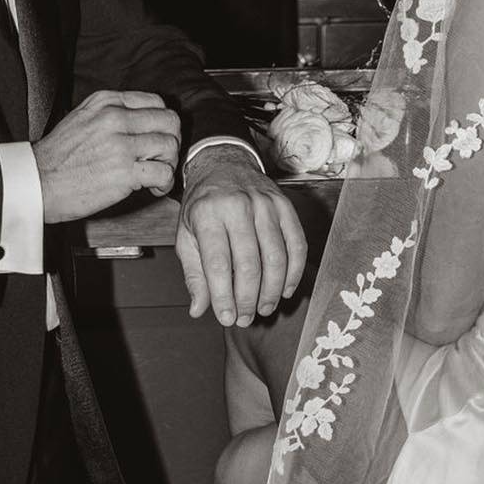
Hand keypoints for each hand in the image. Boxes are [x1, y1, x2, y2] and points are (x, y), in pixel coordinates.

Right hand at [33, 91, 180, 221]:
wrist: (39, 182)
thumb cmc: (59, 157)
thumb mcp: (83, 118)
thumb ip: (112, 113)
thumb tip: (143, 122)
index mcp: (106, 102)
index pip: (156, 102)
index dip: (162, 124)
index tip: (155, 140)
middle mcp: (115, 118)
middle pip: (169, 121)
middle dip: (171, 142)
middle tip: (161, 158)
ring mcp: (120, 145)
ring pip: (170, 146)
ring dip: (169, 164)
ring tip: (156, 175)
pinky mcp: (124, 172)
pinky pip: (164, 173)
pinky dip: (165, 183)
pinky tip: (154, 188)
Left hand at [176, 147, 308, 326]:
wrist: (224, 165)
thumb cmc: (203, 206)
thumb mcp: (187, 236)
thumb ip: (194, 274)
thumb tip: (199, 310)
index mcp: (207, 214)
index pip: (217, 263)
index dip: (223, 296)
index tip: (227, 318)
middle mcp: (238, 206)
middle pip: (249, 264)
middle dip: (249, 299)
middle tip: (246, 318)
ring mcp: (265, 205)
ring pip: (276, 257)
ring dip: (272, 290)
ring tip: (264, 308)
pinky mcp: (286, 207)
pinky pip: (296, 245)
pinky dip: (293, 272)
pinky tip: (284, 290)